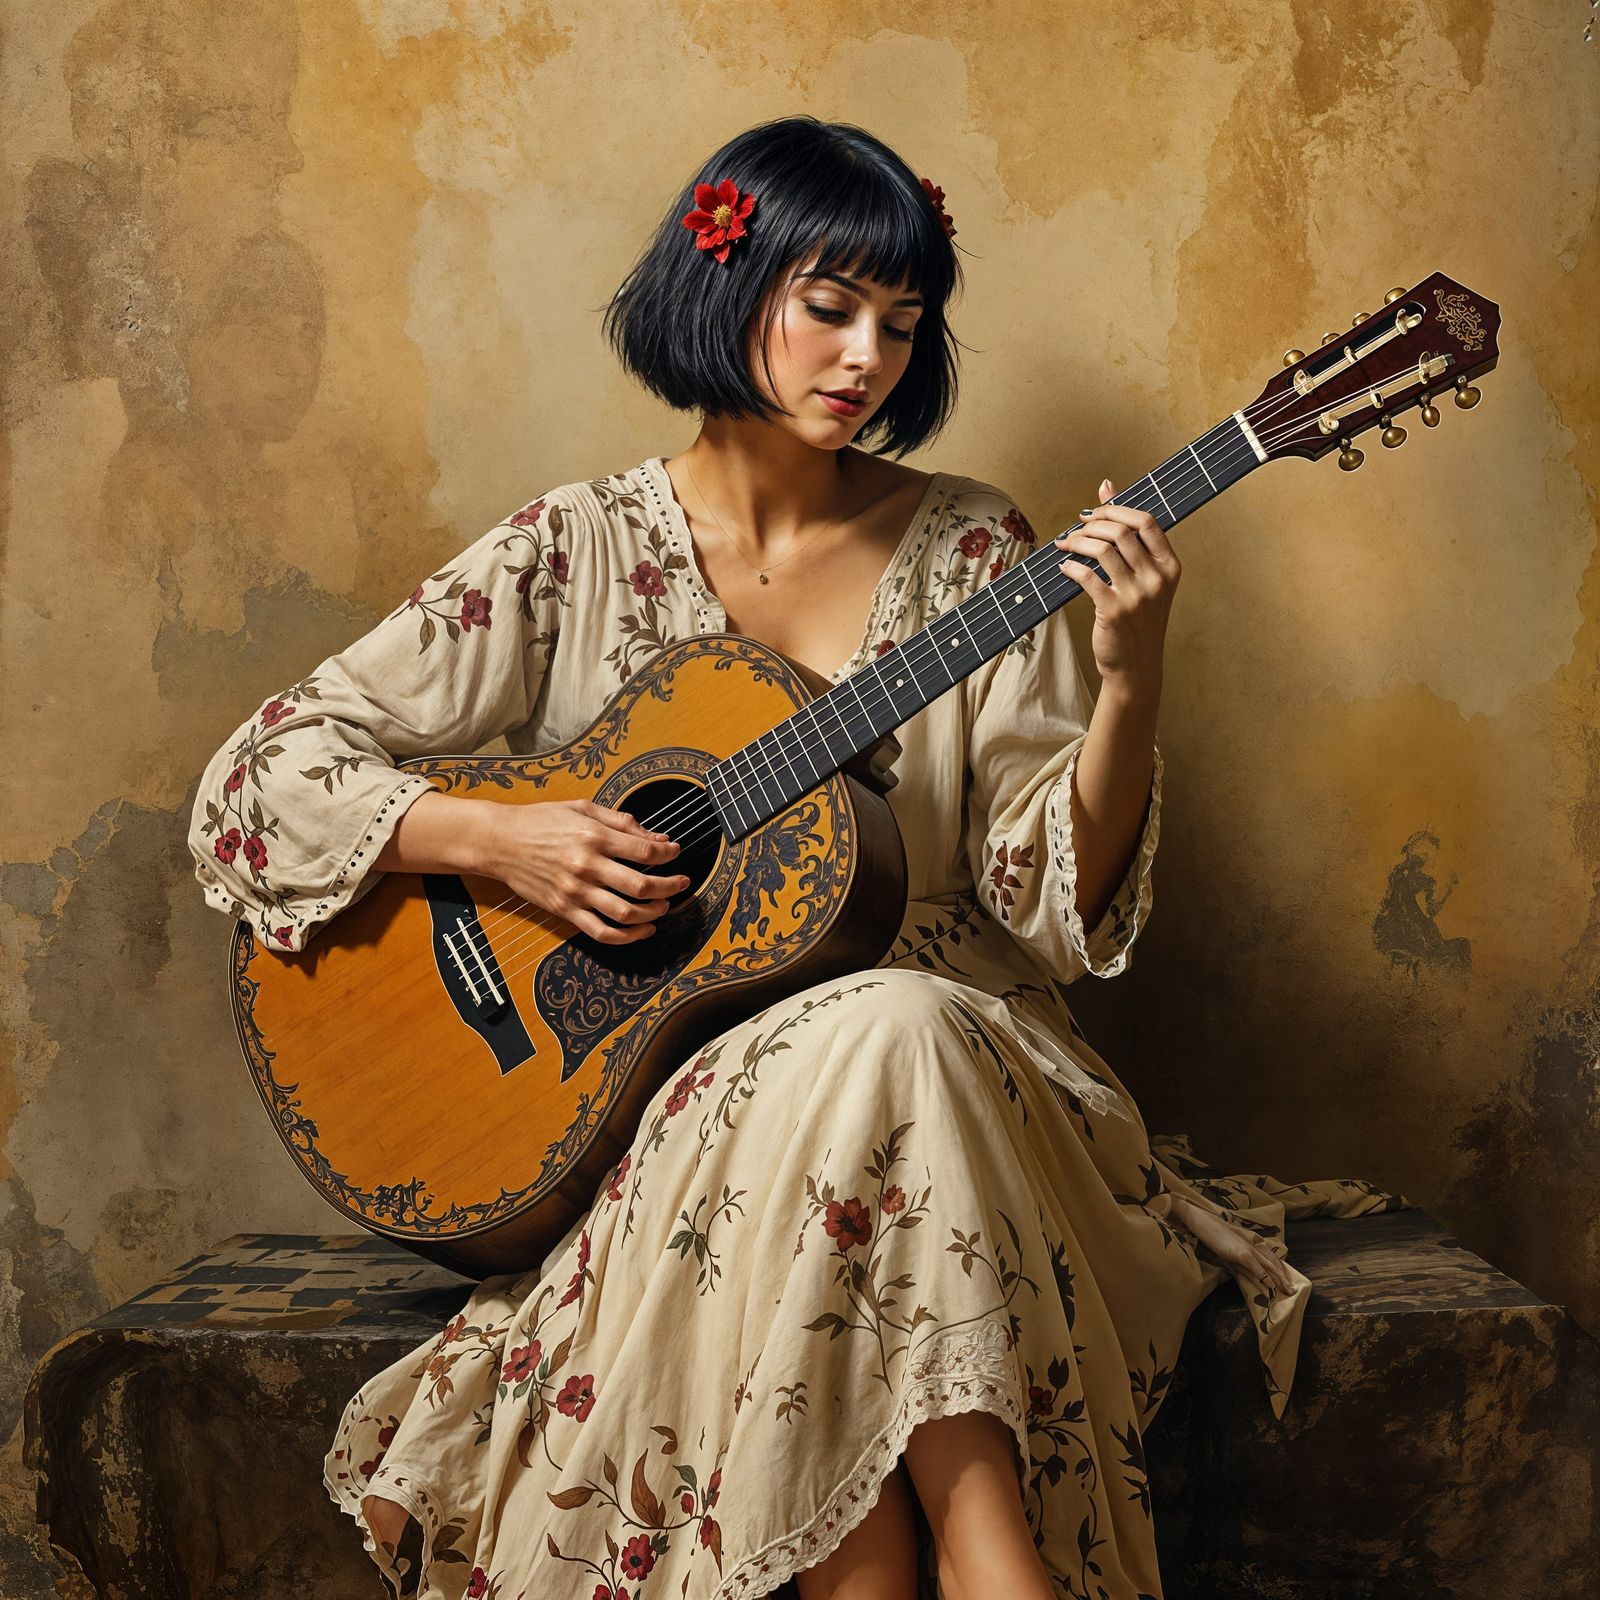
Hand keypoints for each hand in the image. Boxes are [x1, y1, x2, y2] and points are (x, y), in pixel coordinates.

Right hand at [479, 798, 689, 944]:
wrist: (500, 842)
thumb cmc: (541, 821)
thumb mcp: (583, 808)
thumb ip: (622, 822)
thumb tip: (658, 836)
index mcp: (594, 837)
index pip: (645, 851)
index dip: (668, 854)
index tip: (675, 853)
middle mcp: (587, 866)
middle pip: (641, 886)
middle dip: (670, 887)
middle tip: (682, 883)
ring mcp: (576, 892)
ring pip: (626, 913)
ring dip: (654, 913)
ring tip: (664, 906)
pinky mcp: (565, 910)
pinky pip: (601, 932)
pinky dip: (628, 937)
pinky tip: (643, 930)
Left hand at [1054, 478, 1180, 689]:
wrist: (1136, 667)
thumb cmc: (1138, 619)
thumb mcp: (1144, 578)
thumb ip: (1130, 536)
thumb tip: (1107, 486)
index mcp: (1170, 567)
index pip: (1147, 521)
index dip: (1116, 510)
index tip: (1094, 513)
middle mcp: (1157, 579)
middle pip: (1121, 532)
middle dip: (1092, 524)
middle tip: (1075, 528)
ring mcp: (1136, 596)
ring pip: (1102, 550)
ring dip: (1077, 542)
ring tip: (1065, 545)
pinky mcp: (1113, 611)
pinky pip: (1086, 577)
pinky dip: (1070, 567)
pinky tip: (1064, 567)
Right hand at [1168, 1196, 1295, 1298]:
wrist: (1203, 1222)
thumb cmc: (1213, 1233)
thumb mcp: (1230, 1245)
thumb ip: (1239, 1255)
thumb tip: (1246, 1269)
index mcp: (1254, 1239)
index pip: (1272, 1256)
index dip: (1281, 1269)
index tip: (1287, 1280)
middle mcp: (1255, 1243)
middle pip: (1274, 1263)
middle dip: (1284, 1278)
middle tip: (1292, 1290)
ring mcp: (1250, 1248)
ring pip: (1269, 1267)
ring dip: (1279, 1281)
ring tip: (1287, 1292)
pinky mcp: (1242, 1253)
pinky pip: (1257, 1269)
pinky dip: (1265, 1279)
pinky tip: (1271, 1288)